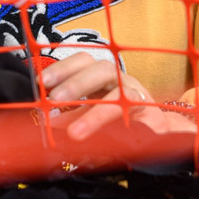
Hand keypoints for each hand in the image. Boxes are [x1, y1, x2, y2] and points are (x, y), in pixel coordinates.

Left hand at [39, 53, 196, 140]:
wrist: (157, 134)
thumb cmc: (120, 122)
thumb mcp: (89, 117)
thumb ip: (71, 117)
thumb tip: (47, 122)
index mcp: (100, 77)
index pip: (82, 61)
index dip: (63, 68)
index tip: (41, 82)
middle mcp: (118, 79)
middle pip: (100, 67)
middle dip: (75, 81)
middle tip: (54, 99)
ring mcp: (136, 92)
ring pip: (119, 90)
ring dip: (94, 109)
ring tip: (74, 132)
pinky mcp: (148, 110)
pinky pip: (132, 113)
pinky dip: (116, 127)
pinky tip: (104, 137)